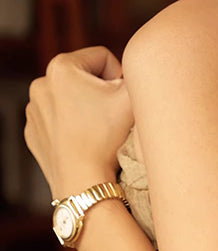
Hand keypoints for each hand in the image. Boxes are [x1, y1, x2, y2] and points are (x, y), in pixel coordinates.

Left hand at [24, 46, 133, 199]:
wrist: (84, 181)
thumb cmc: (106, 140)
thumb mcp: (133, 99)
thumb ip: (139, 76)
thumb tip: (140, 72)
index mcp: (62, 67)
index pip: (103, 58)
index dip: (119, 79)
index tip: (120, 103)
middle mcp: (41, 83)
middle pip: (84, 80)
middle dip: (101, 96)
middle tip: (111, 121)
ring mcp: (34, 110)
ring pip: (71, 102)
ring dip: (86, 113)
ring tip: (97, 134)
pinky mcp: (34, 134)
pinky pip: (59, 124)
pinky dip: (72, 131)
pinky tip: (83, 144)